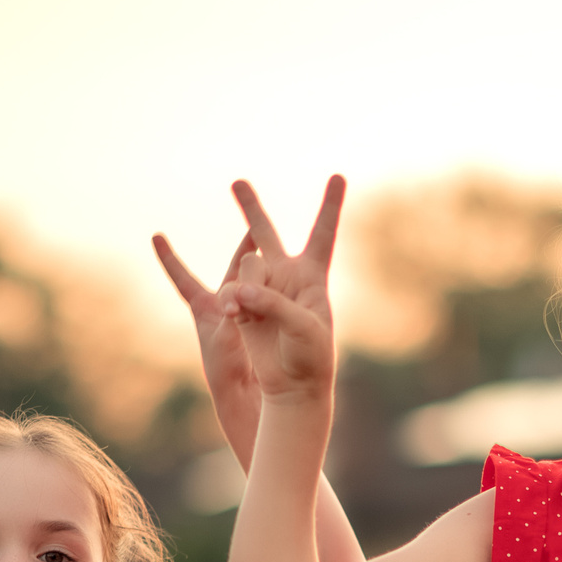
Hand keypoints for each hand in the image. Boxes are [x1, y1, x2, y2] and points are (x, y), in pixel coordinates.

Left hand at [154, 229, 263, 457]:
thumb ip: (235, 309)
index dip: (169, 258)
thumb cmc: (226, 371)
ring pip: (257, 278)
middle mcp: (224, 306)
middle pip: (236, 268)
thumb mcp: (224, 336)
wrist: (244, 397)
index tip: (155, 236)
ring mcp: (246, 312)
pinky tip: (293, 270)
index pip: (182, 278)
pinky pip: (272, 296)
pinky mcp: (265, 320)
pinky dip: (280, 283)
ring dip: (266, 260)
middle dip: (247, 245)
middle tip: (255, 223)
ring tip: (277, 237)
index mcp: (204, 309)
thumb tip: (244, 284)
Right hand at [225, 175, 343, 399]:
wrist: (291, 386)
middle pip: (266, 233)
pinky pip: (230, 290)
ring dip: (248, 288)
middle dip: (250, 208)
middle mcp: (286, 276)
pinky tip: (223, 304)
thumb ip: (272, 303)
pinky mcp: (242, 306)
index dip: (331, 204)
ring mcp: (261, 289)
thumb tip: (240, 293)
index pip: (323, 233)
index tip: (338, 176)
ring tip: (246, 312)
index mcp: (313, 276)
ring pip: (247, 268)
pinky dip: (233, 301)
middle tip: (237, 183)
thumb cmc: (310, 357)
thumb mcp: (302, 327)